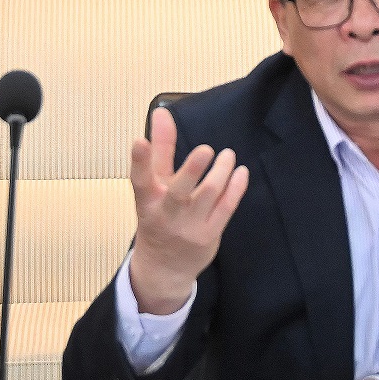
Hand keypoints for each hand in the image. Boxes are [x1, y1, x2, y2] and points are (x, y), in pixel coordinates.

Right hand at [128, 107, 248, 315]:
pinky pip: (225, 208)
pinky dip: (235, 188)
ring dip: (221, 172)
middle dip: (191, 170)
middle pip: (178, 192)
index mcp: (147, 201)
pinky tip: (240, 172)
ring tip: (227, 155)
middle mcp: (166, 214)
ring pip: (208, 196)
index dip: (139, 160)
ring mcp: (189, 227)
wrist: (164, 266)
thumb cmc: (159, 216)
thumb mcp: (154, 185)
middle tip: (205, 149)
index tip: (138, 140)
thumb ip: (160, 148)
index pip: (139, 179)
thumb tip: (161, 113)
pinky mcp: (209, 234)